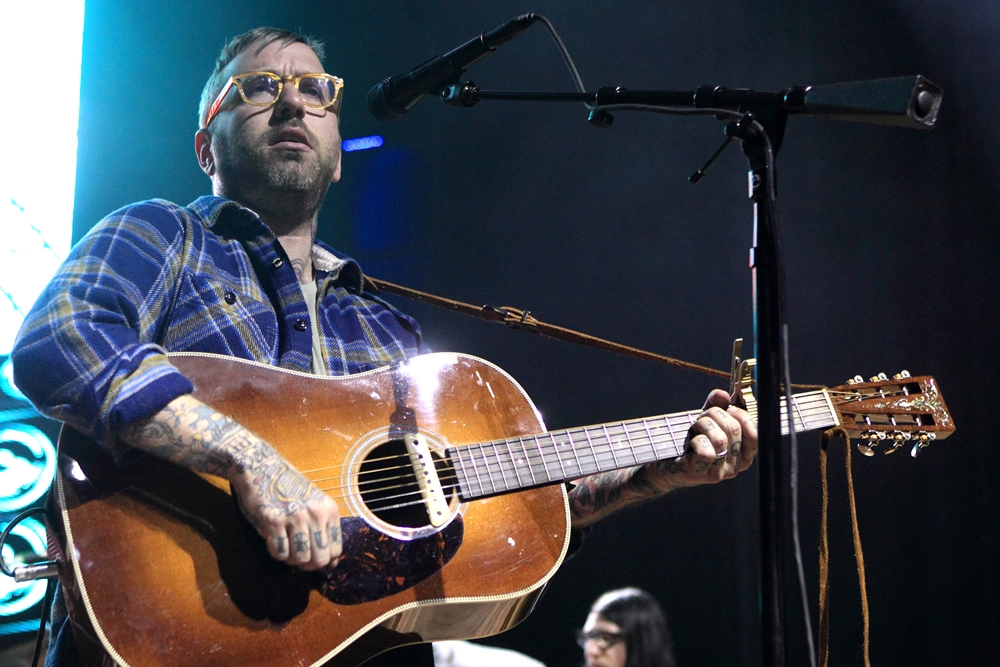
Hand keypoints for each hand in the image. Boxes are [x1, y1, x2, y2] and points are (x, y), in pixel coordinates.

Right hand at [227, 441, 341, 570]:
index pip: (336, 550)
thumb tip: (331, 563)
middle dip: (309, 566)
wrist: (262, 468)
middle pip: (320, 559)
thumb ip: (323, 529)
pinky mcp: (273, 520)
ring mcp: (295, 517)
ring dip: (291, 560)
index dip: (326, 562)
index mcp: (329, 510)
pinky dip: (276, 553)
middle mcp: (315, 514)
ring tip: (286, 549)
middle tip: (299, 560)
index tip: (315, 562)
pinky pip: (279, 553)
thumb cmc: (288, 487)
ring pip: (300, 559)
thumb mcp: (314, 503)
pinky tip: (273, 541)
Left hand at [659, 388, 757, 486]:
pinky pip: (706, 452)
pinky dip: (697, 440)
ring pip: (719, 439)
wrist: (668, 462)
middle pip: (733, 430)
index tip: (728, 409)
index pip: (754, 433)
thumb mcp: (708, 419)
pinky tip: (692, 441)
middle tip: (703, 416)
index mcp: (743, 455)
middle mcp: (735, 467)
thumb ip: (717, 405)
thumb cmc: (692, 440)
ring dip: (704, 425)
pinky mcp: (700, 474)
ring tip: (695, 426)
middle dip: (715, 414)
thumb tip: (723, 395)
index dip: (741, 415)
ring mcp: (718, 473)